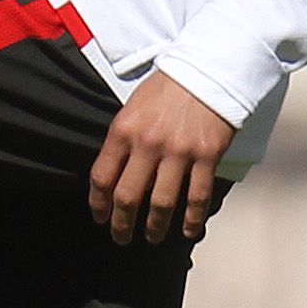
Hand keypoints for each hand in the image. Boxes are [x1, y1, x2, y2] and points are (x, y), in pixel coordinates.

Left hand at [87, 72, 234, 245]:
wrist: (208, 69)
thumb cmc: (168, 87)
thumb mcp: (133, 107)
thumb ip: (123, 140)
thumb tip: (117, 175)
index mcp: (124, 130)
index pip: (102, 176)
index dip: (98, 203)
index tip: (100, 217)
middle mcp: (148, 144)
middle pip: (128, 196)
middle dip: (122, 224)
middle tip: (121, 237)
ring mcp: (178, 152)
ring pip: (162, 203)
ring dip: (155, 227)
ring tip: (152, 237)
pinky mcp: (206, 156)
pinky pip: (197, 196)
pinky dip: (192, 219)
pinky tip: (188, 231)